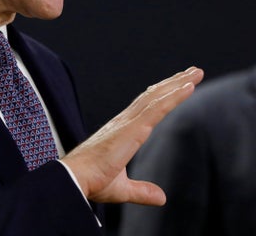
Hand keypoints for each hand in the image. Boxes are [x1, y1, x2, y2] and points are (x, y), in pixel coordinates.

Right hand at [61, 66, 202, 205]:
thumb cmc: (90, 181)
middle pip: (153, 97)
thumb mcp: (122, 188)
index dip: (162, 94)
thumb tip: (161, 197)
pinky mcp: (132, 129)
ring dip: (177, 84)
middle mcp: (124, 122)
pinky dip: (174, 96)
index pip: (146, 108)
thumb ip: (142, 190)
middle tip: (193, 72)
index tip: (178, 84)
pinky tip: (188, 87)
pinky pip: (157, 108)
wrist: (75, 178)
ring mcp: (128, 123)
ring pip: (157, 98)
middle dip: (173, 83)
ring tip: (195, 73)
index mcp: (121, 132)